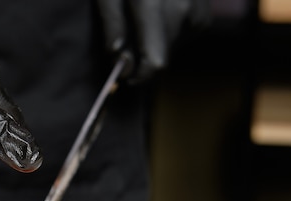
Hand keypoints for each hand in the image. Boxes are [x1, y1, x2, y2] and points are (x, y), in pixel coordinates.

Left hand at [95, 0, 210, 82]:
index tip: (125, 76)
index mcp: (152, 5)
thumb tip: (118, 58)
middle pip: (163, 56)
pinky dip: (168, 31)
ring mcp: (197, 10)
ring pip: (172, 46)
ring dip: (155, 43)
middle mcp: (181, 10)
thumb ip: (113, 25)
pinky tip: (159, 13)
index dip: (140, 74)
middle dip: (142, 57)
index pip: (155, 60)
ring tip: (142, 18)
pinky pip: (183, 35)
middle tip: (125, 44)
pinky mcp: (204, 13)